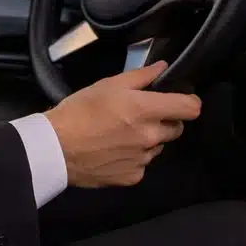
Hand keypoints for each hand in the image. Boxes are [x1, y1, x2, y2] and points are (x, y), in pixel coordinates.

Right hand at [43, 61, 201, 187]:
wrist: (55, 147)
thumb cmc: (79, 111)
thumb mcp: (108, 85)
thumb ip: (141, 76)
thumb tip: (163, 68)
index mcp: (146, 110)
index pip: (190, 108)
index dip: (189, 102)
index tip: (180, 99)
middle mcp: (150, 137)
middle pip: (177, 128)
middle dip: (166, 120)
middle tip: (142, 115)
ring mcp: (143, 160)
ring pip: (159, 147)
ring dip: (149, 140)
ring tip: (122, 134)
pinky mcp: (132, 177)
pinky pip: (142, 164)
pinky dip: (134, 158)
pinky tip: (114, 151)